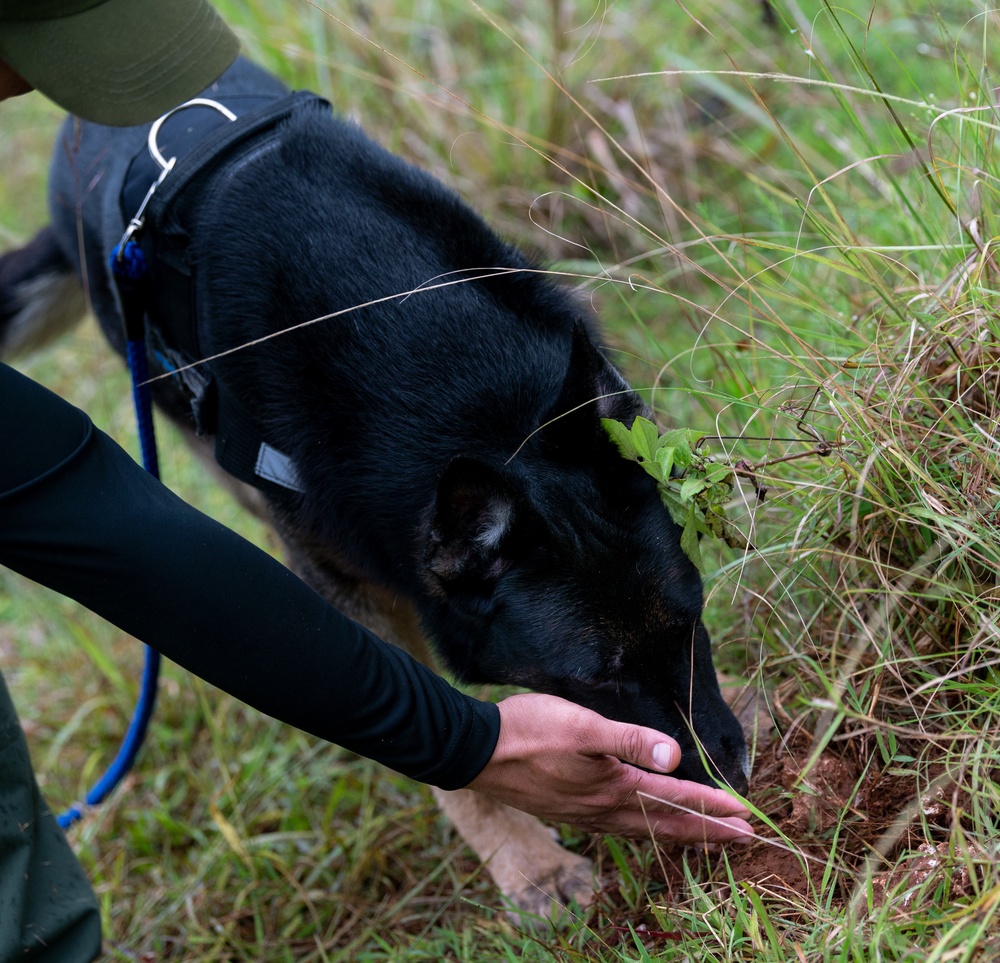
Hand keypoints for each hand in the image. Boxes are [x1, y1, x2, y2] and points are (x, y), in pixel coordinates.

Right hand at [467, 692, 753, 843]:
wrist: (477, 753)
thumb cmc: (529, 731)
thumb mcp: (581, 725)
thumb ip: (628, 739)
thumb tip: (675, 755)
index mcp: (613, 786)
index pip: (674, 799)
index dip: (711, 806)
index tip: (745, 814)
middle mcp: (604, 808)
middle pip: (666, 826)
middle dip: (707, 831)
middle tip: (743, 837)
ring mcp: (585, 814)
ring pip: (644, 831)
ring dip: (680, 834)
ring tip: (704, 838)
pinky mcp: (569, 811)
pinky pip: (620, 828)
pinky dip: (646, 831)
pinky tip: (642, 825)